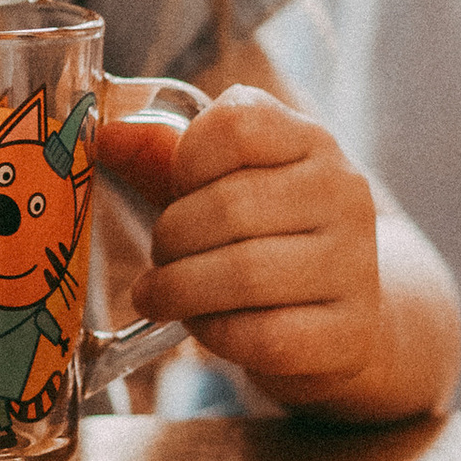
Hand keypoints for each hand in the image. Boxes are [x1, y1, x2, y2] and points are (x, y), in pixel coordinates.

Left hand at [100, 85, 386, 409]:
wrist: (342, 321)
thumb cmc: (264, 242)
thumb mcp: (219, 189)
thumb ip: (164, 160)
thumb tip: (105, 135)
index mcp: (310, 141)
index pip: (238, 124)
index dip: (185, 161)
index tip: (175, 190)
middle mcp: (344, 193)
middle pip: (231, 205)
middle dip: (171, 238)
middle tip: (157, 257)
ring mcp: (355, 265)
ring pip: (245, 274)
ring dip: (182, 290)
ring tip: (162, 295)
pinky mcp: (349, 333)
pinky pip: (264, 336)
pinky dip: (215, 335)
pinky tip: (204, 328)